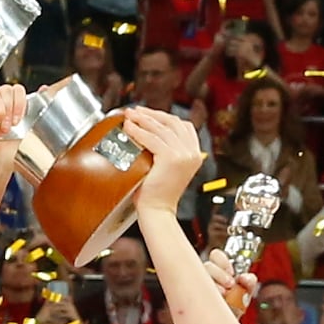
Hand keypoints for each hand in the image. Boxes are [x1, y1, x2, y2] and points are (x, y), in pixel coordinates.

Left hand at [116, 104, 209, 219]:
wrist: (157, 211)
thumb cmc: (157, 194)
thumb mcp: (165, 167)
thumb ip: (164, 150)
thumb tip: (147, 131)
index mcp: (194, 154)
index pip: (182, 125)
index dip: (162, 116)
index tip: (146, 113)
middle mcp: (192, 153)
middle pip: (172, 122)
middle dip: (151, 114)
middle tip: (134, 111)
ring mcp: (184, 155)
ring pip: (160, 129)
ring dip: (142, 120)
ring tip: (129, 117)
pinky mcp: (171, 158)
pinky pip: (151, 139)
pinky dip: (138, 131)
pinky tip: (128, 128)